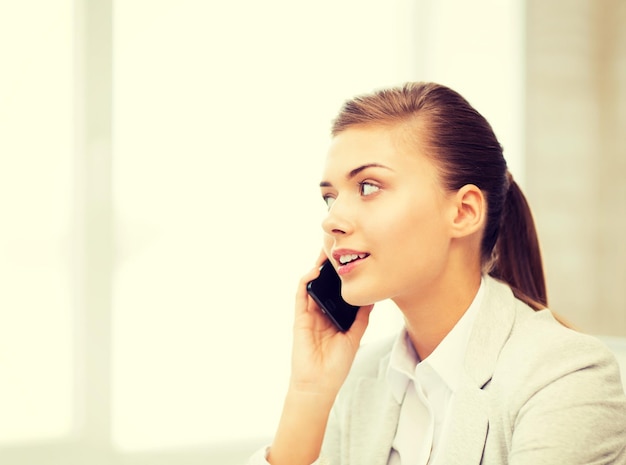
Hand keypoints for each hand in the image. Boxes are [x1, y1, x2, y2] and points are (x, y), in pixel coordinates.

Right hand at [289, 250, 373, 396]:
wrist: (320, 383)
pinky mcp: (300, 318)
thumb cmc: (336, 364)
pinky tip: (313, 272)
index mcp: (334, 316)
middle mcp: (321, 312)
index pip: (338, 290)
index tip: (352, 259)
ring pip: (312, 284)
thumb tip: (372, 297)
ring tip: (326, 252)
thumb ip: (361, 316)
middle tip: (338, 247)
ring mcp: (309, 314)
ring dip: (317, 268)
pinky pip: (301, 296)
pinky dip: (306, 282)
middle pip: (325, 283)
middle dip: (330, 266)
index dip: (342, 275)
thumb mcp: (355, 336)